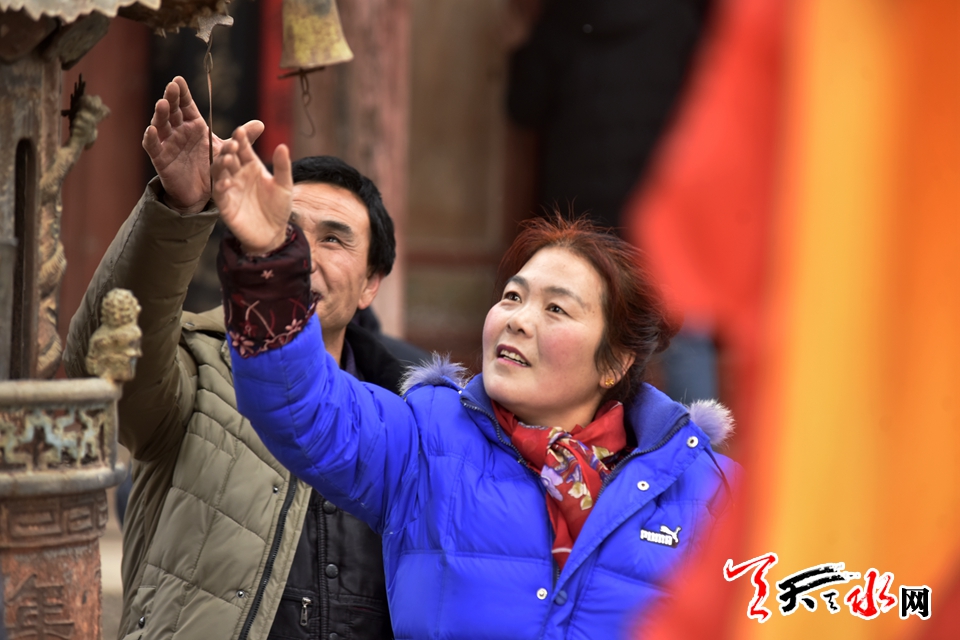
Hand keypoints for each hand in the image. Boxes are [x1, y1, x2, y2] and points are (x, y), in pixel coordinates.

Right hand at [142, 76, 264, 213]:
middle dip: (171, 98)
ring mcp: (168, 144)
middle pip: (173, 110)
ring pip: (161, 125)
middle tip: (172, 86)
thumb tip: (261, 124)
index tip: (179, 79)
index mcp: (194, 125)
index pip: (186, 105)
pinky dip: (150, 138)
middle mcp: (179, 131)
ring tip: (162, 104)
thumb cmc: (211, 167)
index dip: (182, 93)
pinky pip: (153, 147)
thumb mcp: (228, 151)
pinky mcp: (161, 159)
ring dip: (160, 114)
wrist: (201, 193)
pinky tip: (150, 130)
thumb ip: (243, 138)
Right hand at [213, 126, 292, 254]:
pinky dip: (220, 186)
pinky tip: (226, 182)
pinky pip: (218, 193)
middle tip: (233, 143)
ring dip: (221, 164)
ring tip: (228, 158)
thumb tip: (282, 146)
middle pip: (229, 157)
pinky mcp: (225, 205)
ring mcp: (230, 188)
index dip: (242, 139)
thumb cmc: (279, 207)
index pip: (244, 148)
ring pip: (219, 172)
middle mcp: (238, 174)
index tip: (241, 130)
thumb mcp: (284, 186)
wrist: (274, 234)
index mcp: (251, 166)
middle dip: (229, 149)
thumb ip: (282, 167)